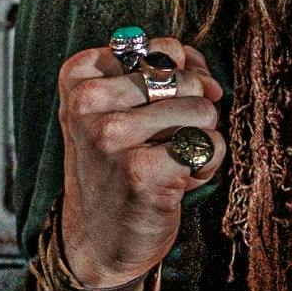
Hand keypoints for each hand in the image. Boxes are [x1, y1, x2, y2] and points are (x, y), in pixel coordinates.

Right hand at [49, 35, 219, 290]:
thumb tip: (211, 83)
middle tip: (161, 146)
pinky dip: (206, 167)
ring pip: (203, 111)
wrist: (98, 240)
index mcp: (80, 77)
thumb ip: (164, 74)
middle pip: (187, 80)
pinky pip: (209, 145)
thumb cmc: (117, 168)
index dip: (181, 79)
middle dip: (190, 114)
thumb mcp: (121, 108)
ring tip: (168, 164)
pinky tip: (176, 184)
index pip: (165, 50)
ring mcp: (111, 136)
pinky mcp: (140, 171)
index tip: (156, 112)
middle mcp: (88, 102)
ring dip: (198, 142)